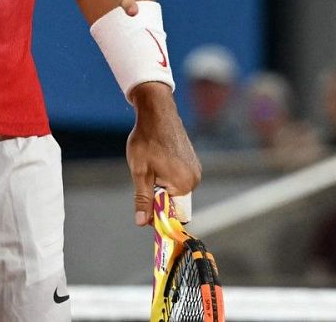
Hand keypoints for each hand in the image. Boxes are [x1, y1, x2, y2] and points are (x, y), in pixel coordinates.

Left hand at [126, 83, 200, 225]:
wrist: (156, 112)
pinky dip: (166, 176)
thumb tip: (142, 223)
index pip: (176, 215)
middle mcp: (194, 179)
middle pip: (175, 203)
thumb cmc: (146, 140)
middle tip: (145, 179)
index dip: (159, 215)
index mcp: (184, 185)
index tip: (145, 206)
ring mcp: (195, 170)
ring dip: (161, 186)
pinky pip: (179, 179)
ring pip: (176, 191)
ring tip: (151, 165)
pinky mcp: (192, 162)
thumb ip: (143, 199)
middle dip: (159, 198)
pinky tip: (157, 160)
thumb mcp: (140, 172)